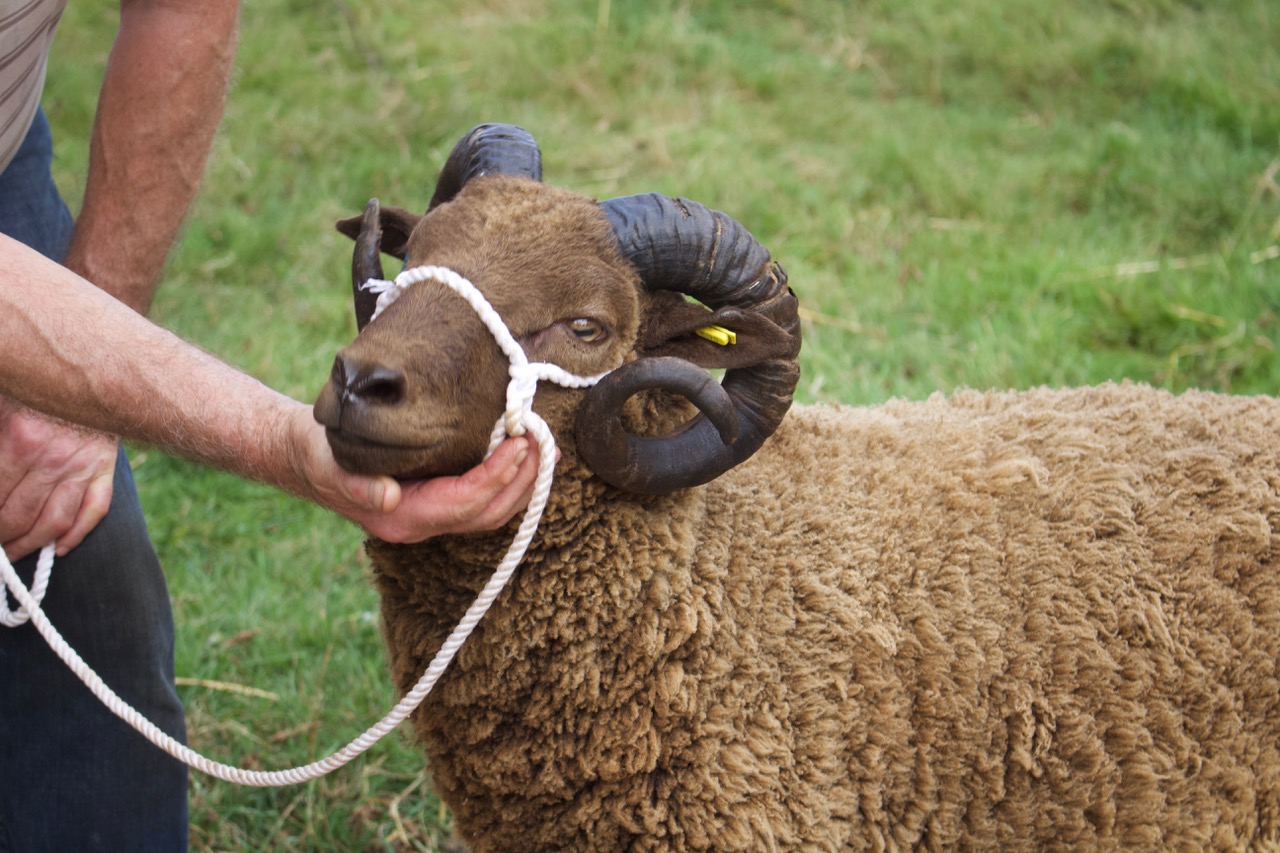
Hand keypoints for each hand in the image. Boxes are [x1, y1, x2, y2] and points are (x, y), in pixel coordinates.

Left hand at [0, 400, 117, 560]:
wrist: (93, 368)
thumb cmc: (35, 385)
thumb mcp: (0, 406)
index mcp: (21, 440)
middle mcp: (53, 460)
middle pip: (19, 516)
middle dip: (1, 536)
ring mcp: (83, 468)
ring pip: (54, 523)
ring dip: (30, 545)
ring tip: (13, 552)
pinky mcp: (104, 470)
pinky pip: (93, 512)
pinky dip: (76, 536)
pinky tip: (59, 548)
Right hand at [288, 409, 542, 542]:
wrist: (300, 456)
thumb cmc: (316, 452)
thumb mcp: (329, 462)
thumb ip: (357, 485)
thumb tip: (389, 498)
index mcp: (399, 519)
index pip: (462, 503)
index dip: (496, 476)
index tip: (521, 445)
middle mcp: (419, 526)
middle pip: (485, 514)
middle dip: (520, 482)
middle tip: (544, 445)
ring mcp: (427, 518)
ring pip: (487, 513)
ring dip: (520, 485)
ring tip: (544, 452)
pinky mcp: (432, 503)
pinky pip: (478, 502)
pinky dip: (506, 483)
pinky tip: (520, 459)